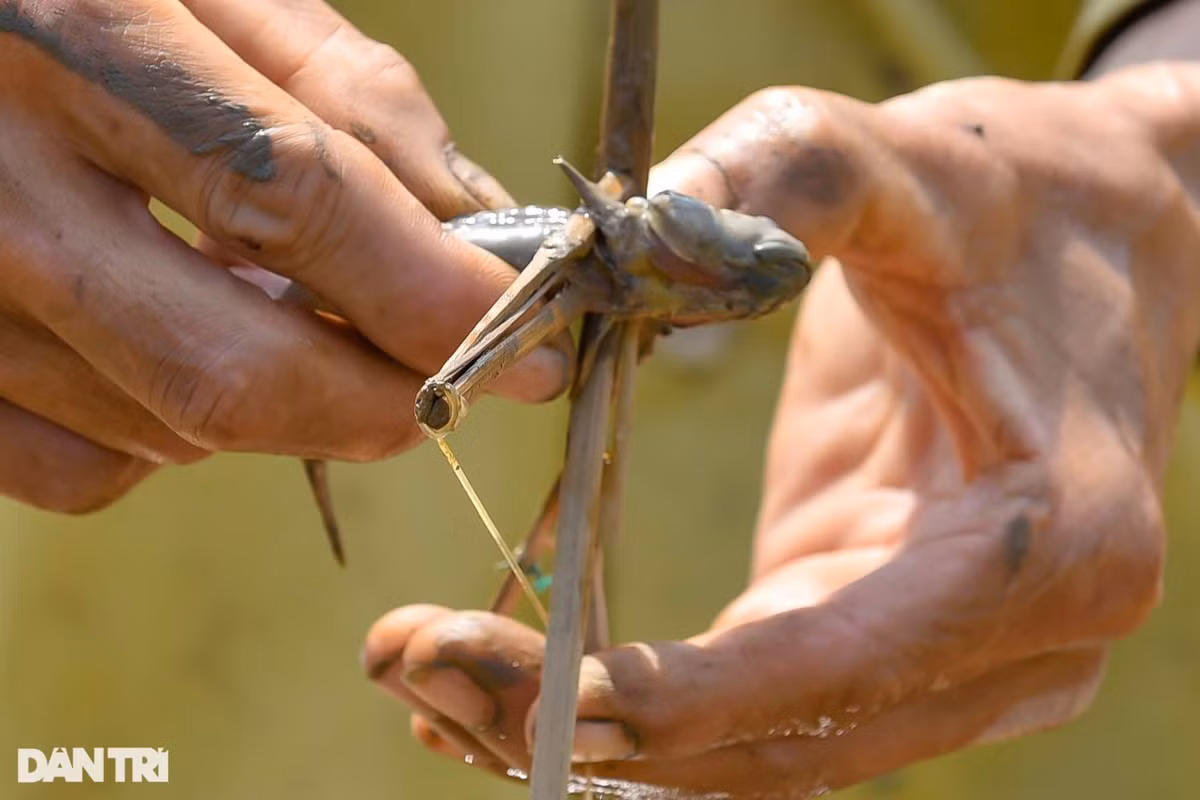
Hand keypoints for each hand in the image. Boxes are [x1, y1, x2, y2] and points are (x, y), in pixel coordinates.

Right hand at [0, 0, 564, 511]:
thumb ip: (347, 90)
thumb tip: (472, 224)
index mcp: (80, 39)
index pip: (302, 204)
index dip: (436, 296)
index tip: (529, 345)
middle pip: (238, 370)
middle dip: (387, 403)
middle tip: (462, 384)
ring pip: (173, 430)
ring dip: (286, 404)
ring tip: (301, 319)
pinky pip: (88, 471)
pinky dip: (175, 438)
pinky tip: (189, 348)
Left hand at [363, 62, 1199, 796]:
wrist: (1117, 245)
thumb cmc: (1026, 203)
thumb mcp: (912, 162)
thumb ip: (773, 183)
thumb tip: (609, 237)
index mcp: (1043, 546)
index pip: (825, 673)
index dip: (652, 699)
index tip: (485, 672)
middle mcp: (1018, 645)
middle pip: (776, 745)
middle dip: (582, 730)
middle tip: (414, 671)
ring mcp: (961, 662)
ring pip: (759, 757)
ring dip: (594, 743)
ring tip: (431, 689)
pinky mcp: (898, 639)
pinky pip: (761, 715)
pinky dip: (644, 720)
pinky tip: (524, 692)